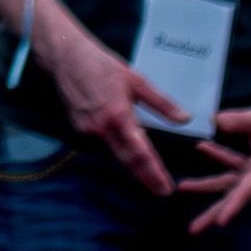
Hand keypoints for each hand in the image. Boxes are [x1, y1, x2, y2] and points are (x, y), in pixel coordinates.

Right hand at [47, 34, 184, 195]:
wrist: (66, 58)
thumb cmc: (102, 65)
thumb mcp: (136, 80)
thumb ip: (161, 103)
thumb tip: (185, 118)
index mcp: (119, 116)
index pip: (141, 152)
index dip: (154, 172)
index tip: (165, 188)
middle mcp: (102, 128)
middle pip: (127, 161)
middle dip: (145, 178)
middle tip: (161, 192)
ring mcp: (88, 130)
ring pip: (114, 154)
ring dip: (131, 167)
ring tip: (148, 178)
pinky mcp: (79, 128)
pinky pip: (102, 144)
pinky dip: (117, 151)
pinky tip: (127, 151)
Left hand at [178, 100, 250, 232]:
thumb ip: (240, 120)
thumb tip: (215, 120)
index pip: (249, 189)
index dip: (234, 205)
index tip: (220, 222)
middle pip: (234, 197)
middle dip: (213, 212)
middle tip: (193, 229)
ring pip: (229, 184)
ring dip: (206, 184)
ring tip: (184, 186)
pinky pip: (233, 165)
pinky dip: (219, 156)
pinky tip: (203, 147)